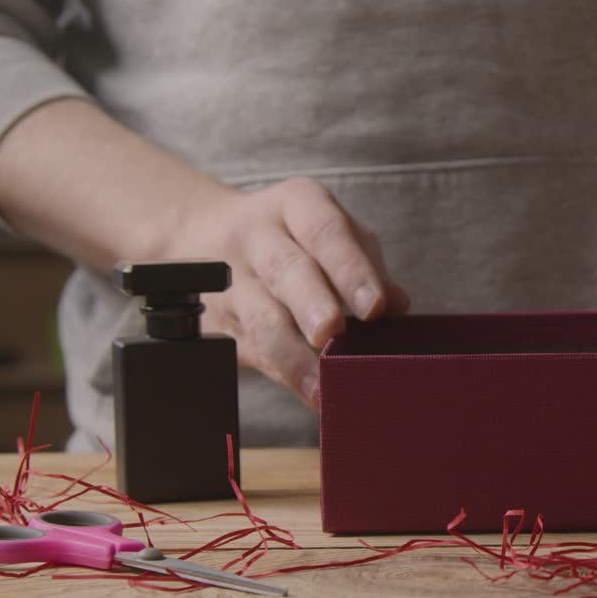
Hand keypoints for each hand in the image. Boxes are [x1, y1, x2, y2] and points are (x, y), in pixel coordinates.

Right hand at [164, 177, 408, 406]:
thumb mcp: (331, 231)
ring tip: (321, 384)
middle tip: (331, 333)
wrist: (200, 235)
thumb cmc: (291, 237)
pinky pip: (252, 350)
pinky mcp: (219, 322)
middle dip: (311, 303)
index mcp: (295, 204)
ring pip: (261, 317)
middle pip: (286, 269)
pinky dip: (283, 374)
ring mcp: (231, 280)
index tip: (374, 306)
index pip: (325, 231)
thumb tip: (396, 303)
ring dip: (292, 355)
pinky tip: (309, 393)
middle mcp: (258, 236)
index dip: (350, 268)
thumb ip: (366, 264)